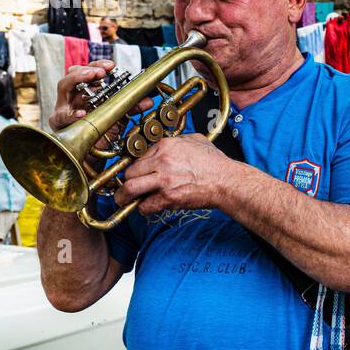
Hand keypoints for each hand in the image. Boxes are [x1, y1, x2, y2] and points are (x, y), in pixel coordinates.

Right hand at [49, 60, 153, 155]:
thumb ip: (132, 107)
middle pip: (72, 73)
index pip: (88, 71)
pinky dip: (72, 113)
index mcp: (86, 90)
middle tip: (100, 72)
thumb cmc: (102, 130)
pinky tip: (83, 113)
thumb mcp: (119, 116)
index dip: (98, 65)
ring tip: (92, 78)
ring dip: (77, 79)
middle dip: (87, 69)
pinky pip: (62, 116)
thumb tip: (148, 101)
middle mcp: (73, 95)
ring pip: (63, 86)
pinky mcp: (59, 122)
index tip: (111, 65)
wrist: (93, 153)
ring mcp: (64, 106)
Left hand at [113, 134, 233, 215]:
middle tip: (125, 187)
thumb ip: (179, 140)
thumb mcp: (196, 141)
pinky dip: (143, 209)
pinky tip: (146, 207)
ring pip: (130, 189)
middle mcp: (161, 161)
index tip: (136, 173)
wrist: (226, 181)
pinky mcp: (168, 197)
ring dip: (124, 197)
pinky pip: (145, 206)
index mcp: (166, 146)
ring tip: (123, 200)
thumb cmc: (215, 162)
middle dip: (126, 181)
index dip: (137, 166)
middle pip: (130, 172)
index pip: (139, 156)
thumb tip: (171, 145)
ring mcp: (163, 180)